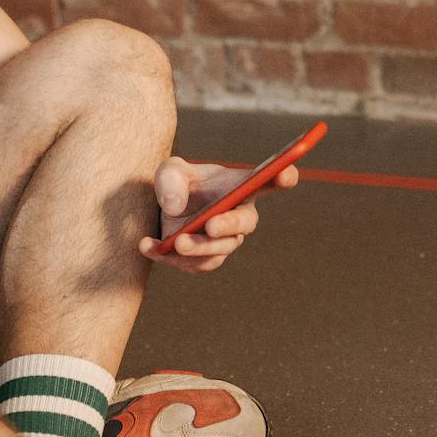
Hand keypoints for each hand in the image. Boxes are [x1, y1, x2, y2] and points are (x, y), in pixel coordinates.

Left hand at [138, 156, 298, 273]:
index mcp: (239, 188)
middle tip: (211, 225)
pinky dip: (167, 257)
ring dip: (199, 248)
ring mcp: (221, 242)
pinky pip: (191, 265)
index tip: (288, 174)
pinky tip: (147, 245)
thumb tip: (176, 207)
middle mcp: (237, 217)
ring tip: (177, 242)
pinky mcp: (202, 261)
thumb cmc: (176, 184)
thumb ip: (171, 179)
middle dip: (229, 226)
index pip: (267, 181)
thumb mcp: (169, 171)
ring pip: (218, 251)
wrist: (160, 211)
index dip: (282, 178)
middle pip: (244, 225)